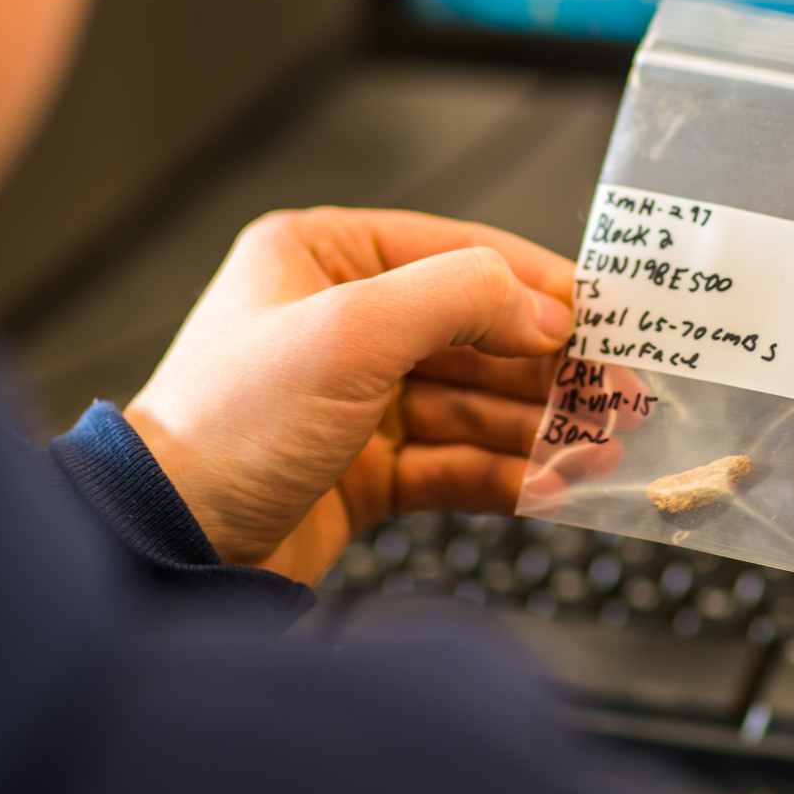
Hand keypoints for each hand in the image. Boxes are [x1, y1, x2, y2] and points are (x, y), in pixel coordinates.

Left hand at [124, 208, 573, 581]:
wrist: (171, 540)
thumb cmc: (228, 424)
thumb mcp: (350, 332)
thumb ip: (458, 298)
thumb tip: (543, 307)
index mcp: (320, 258)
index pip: (454, 254)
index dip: (536, 287)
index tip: (604, 317)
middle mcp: (338, 323)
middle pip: (473, 334)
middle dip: (550, 368)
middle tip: (622, 393)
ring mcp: (352, 401)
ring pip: (471, 404)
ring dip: (538, 427)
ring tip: (602, 449)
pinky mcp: (361, 472)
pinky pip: (451, 464)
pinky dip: (502, 474)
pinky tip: (551, 487)